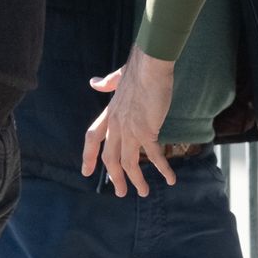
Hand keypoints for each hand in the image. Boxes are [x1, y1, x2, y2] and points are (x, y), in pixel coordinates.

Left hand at [81, 44, 175, 196]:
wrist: (150, 64)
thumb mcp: (119, 76)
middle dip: (115, 177)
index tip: (86, 172)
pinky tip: (171, 179)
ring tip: (143, 193)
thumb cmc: (139, 68)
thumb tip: (94, 82)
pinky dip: (162, 169)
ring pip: (128, 162)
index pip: (92, 138)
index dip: (88, 156)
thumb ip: (107, 82)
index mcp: (109, 113)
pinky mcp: (146, 130)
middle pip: (110, 158)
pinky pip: (154, 155)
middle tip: (120, 192)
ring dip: (136, 180)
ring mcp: (129, 129)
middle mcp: (116, 124)